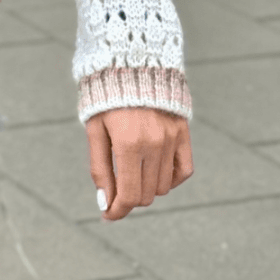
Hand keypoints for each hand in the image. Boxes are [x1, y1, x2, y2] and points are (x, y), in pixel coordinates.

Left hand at [86, 106, 192, 220]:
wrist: (131, 65)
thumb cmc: (106, 100)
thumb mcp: (95, 131)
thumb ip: (99, 168)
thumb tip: (105, 203)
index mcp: (128, 144)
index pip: (129, 195)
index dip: (117, 211)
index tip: (108, 214)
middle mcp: (154, 144)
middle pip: (146, 194)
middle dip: (129, 199)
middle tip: (115, 192)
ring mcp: (171, 139)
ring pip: (163, 187)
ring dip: (147, 189)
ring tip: (131, 174)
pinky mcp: (183, 133)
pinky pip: (184, 171)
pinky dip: (171, 179)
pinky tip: (154, 173)